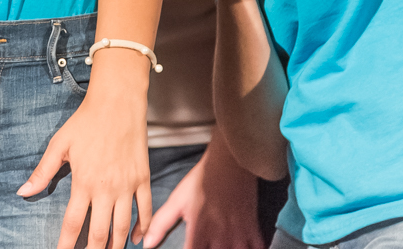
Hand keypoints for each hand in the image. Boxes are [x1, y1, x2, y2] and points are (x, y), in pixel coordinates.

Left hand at [20, 49, 152, 248]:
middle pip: (99, 233)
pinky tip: (137, 239)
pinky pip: (145, 209)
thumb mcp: (59, 144)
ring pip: (123, 226)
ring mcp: (127, 185)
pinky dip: (143, 228)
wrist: (117, 102)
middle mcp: (106, 189)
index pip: (73, 224)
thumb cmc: (85, 121)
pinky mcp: (143, 178)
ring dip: (116, 246)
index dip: (65, 245)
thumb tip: (22, 192)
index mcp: (84, 182)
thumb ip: (42, 171)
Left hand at [142, 139, 265, 248]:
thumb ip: (160, 223)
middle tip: (207, 246)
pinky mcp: (252, 228)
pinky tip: (244, 247)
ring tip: (223, 247)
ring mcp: (237, 233)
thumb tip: (145, 242)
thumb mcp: (176, 200)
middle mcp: (219, 236)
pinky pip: (257, 247)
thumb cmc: (201, 180)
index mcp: (198, 231)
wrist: (228, 162)